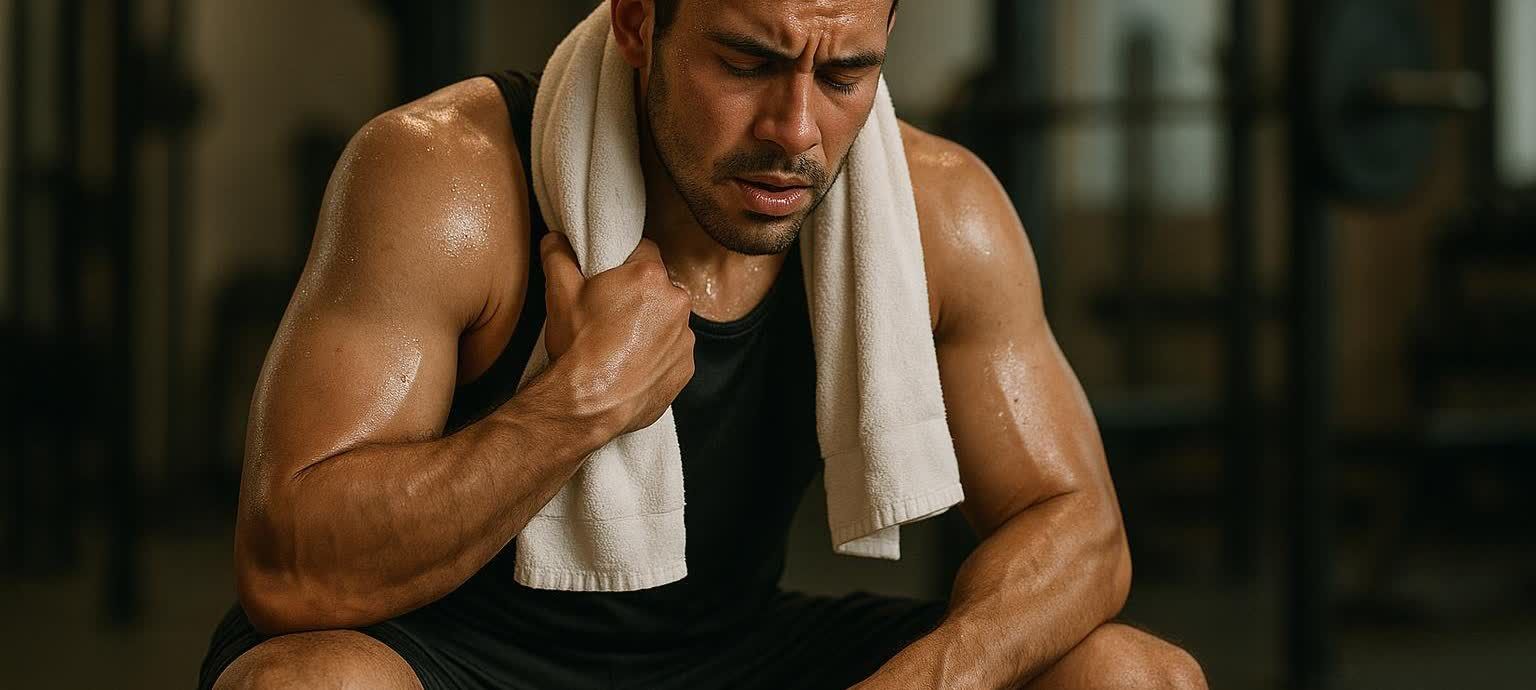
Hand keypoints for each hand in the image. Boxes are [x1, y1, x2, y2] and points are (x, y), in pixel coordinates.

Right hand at [539, 232, 694, 434]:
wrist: (588, 404)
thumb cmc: (578, 347)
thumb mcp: (559, 293)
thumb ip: (559, 256)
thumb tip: (555, 238)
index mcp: (650, 276)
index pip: (644, 252)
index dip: (625, 264)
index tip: (611, 280)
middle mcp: (677, 303)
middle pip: (660, 288)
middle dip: (640, 297)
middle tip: (611, 315)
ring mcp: (685, 338)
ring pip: (668, 321)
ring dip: (652, 327)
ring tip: (621, 345)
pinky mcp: (686, 368)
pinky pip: (674, 353)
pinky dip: (658, 356)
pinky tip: (633, 365)